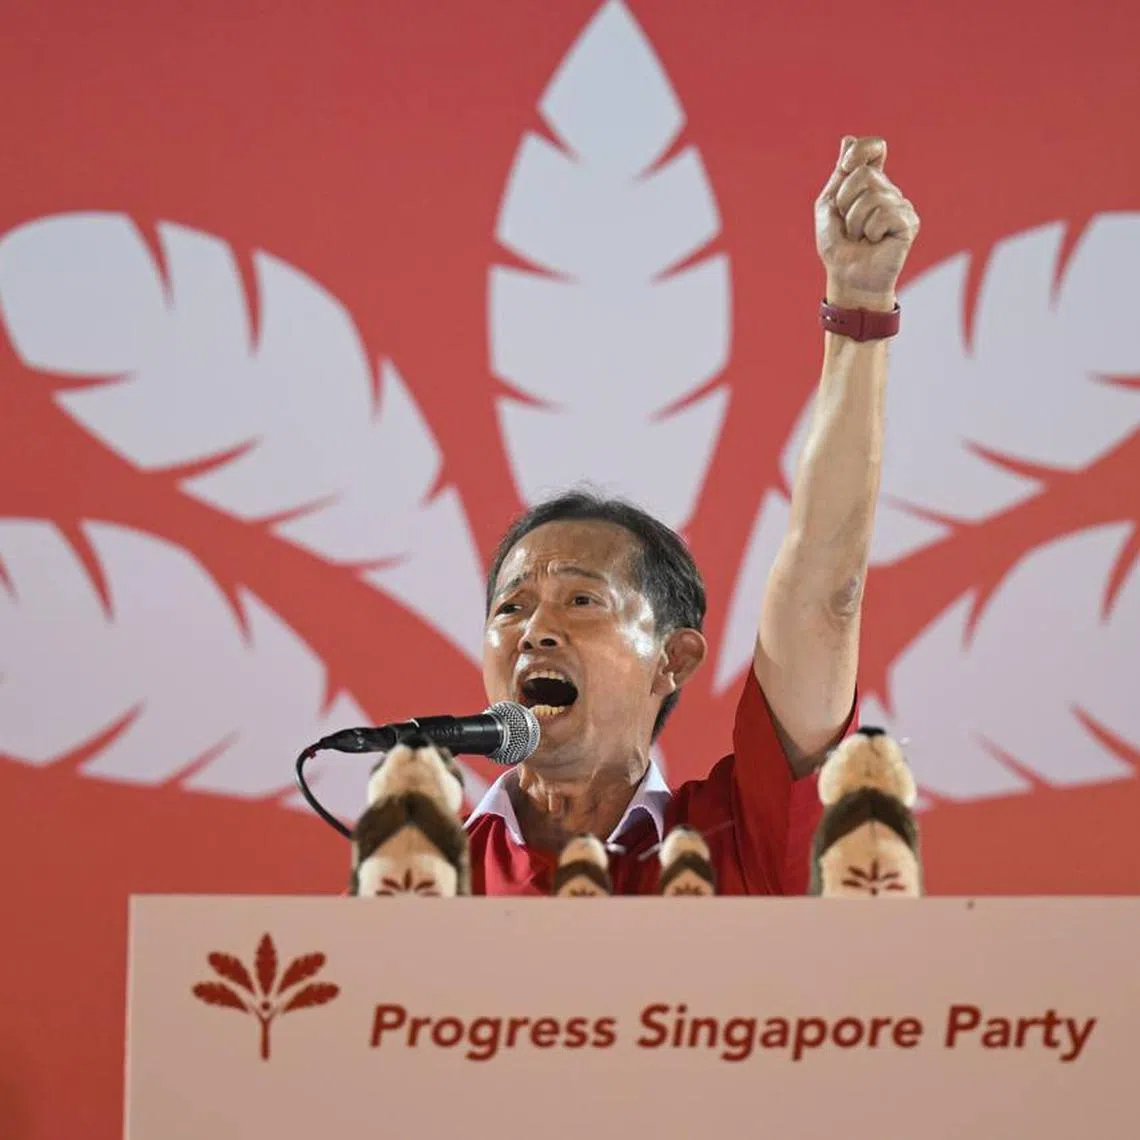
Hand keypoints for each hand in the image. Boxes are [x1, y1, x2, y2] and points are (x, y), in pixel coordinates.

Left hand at [815, 136, 919, 310]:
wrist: (847, 278)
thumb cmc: (837, 247)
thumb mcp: (830, 206)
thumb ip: (840, 175)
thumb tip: (848, 138)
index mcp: (870, 183)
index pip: (875, 147)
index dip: (860, 151)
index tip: (846, 167)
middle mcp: (888, 190)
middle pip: (864, 174)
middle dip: (845, 202)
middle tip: (848, 225)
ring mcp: (901, 205)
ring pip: (872, 197)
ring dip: (855, 222)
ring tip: (860, 237)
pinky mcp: (909, 222)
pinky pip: (885, 214)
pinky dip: (871, 231)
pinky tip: (875, 242)